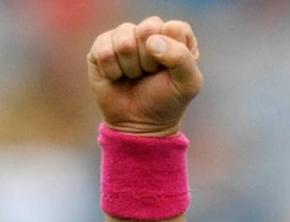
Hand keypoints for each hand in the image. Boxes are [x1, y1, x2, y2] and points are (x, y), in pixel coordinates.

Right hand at [87, 16, 201, 135]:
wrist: (139, 125)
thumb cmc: (165, 102)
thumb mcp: (187, 84)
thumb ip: (182, 58)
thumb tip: (151, 42)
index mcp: (175, 38)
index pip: (175, 28)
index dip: (173, 52)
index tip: (171, 72)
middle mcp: (150, 32)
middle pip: (148, 29)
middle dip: (150, 60)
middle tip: (150, 74)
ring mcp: (124, 36)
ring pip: (125, 40)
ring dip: (131, 67)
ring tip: (134, 77)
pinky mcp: (102, 45)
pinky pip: (105, 50)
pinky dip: (113, 71)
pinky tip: (118, 77)